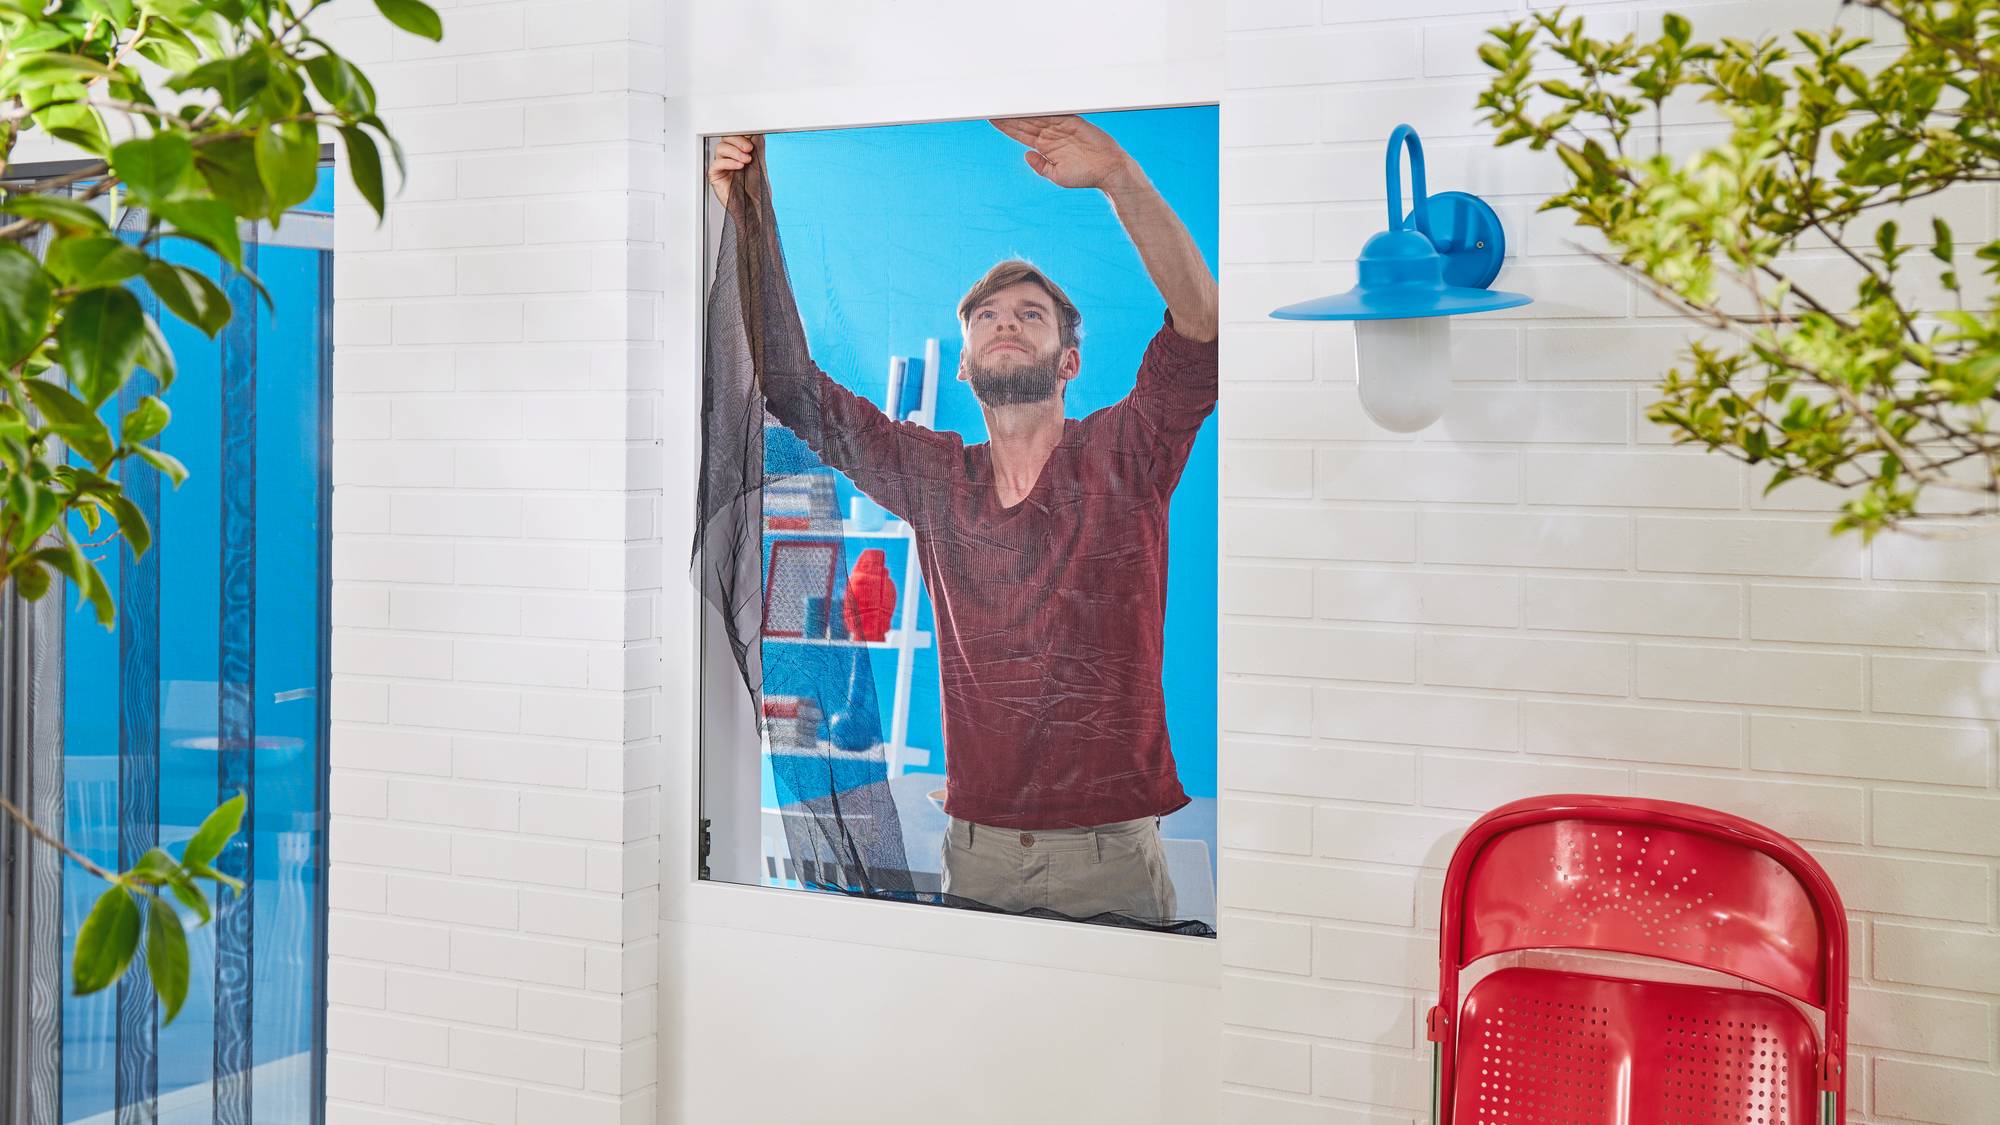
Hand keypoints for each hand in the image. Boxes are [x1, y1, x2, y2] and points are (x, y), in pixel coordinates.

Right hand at [708, 134, 753, 206]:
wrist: (756, 208)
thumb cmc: (758, 190)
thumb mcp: (761, 163)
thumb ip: (758, 147)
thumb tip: (756, 131)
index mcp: (739, 153)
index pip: (735, 136)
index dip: (741, 134)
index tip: (752, 137)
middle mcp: (729, 158)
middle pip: (725, 139)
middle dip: (738, 141)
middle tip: (749, 148)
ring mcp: (722, 167)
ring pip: (720, 148)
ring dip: (734, 152)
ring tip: (746, 160)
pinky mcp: (716, 176)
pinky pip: (717, 164)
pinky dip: (729, 162)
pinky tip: (739, 166)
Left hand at [989, 115, 1140, 192]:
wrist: (1109, 169)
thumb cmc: (1086, 176)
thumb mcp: (1057, 176)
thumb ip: (1040, 166)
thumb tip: (1026, 155)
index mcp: (1045, 147)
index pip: (1020, 133)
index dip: (1005, 126)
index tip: (990, 118)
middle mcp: (1050, 134)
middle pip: (1025, 121)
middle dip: (1008, 114)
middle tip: (992, 103)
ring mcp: (1061, 126)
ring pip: (1036, 114)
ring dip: (1020, 109)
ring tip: (1004, 100)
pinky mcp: (1072, 120)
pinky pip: (1054, 111)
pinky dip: (1042, 106)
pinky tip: (1028, 100)